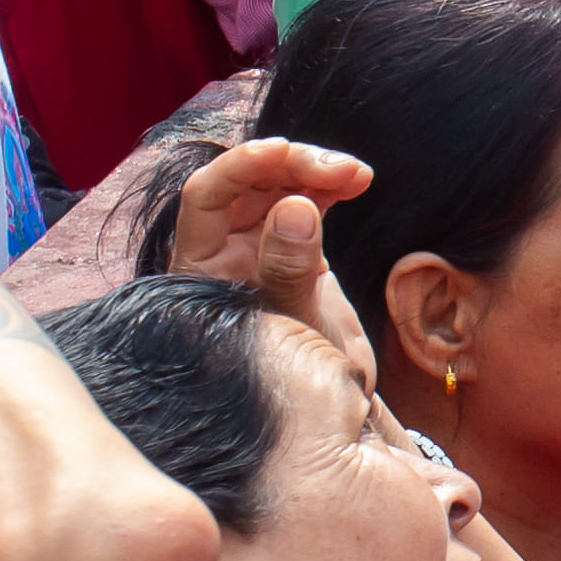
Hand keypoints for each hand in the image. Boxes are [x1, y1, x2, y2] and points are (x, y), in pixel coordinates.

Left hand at [161, 132, 373, 373]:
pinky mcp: (290, 246)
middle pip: (246, 183)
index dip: (239, 166)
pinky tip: (356, 182)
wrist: (328, 408)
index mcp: (203, 269)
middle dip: (292, 165)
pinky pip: (302, 199)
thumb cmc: (298, 380)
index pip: (206, 197)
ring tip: (357, 175)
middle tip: (342, 169)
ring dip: (315, 170)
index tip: (284, 152)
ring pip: (276, 185)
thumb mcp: (294, 329)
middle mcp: (223, 251)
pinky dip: (328, 186)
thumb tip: (293, 205)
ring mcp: (256, 246)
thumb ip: (289, 270)